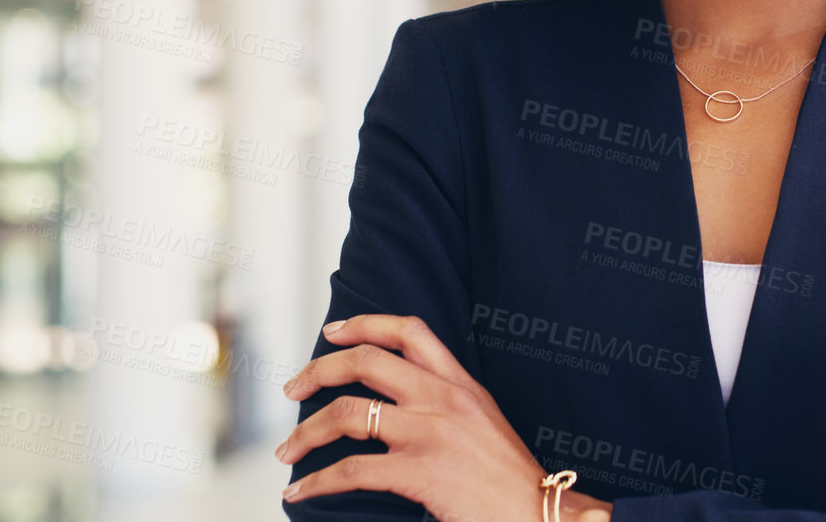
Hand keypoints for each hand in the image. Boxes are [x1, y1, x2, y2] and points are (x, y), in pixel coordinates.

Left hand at [275, 314, 613, 521]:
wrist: (538, 511)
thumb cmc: (508, 477)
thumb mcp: (482, 422)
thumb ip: (446, 404)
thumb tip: (398, 404)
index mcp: (460, 384)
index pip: (410, 332)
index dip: (364, 324)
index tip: (333, 331)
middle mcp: (443, 399)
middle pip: (366, 361)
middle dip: (319, 370)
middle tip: (293, 389)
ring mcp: (430, 433)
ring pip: (348, 414)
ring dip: (306, 433)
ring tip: (287, 451)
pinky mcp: (420, 472)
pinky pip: (351, 470)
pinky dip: (316, 481)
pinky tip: (300, 490)